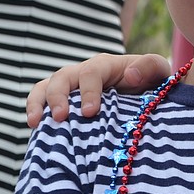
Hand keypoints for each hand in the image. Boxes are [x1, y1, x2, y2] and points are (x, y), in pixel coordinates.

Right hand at [25, 53, 171, 126]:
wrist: (146, 96)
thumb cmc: (152, 82)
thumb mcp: (159, 71)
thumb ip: (150, 67)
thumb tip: (130, 75)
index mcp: (106, 65)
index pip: (91, 72)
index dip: (88, 91)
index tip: (90, 112)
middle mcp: (83, 72)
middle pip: (63, 77)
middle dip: (58, 96)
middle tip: (60, 118)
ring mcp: (71, 86)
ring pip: (46, 86)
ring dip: (38, 102)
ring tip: (36, 122)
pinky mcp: (64, 101)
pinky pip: (41, 100)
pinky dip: (34, 110)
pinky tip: (35, 128)